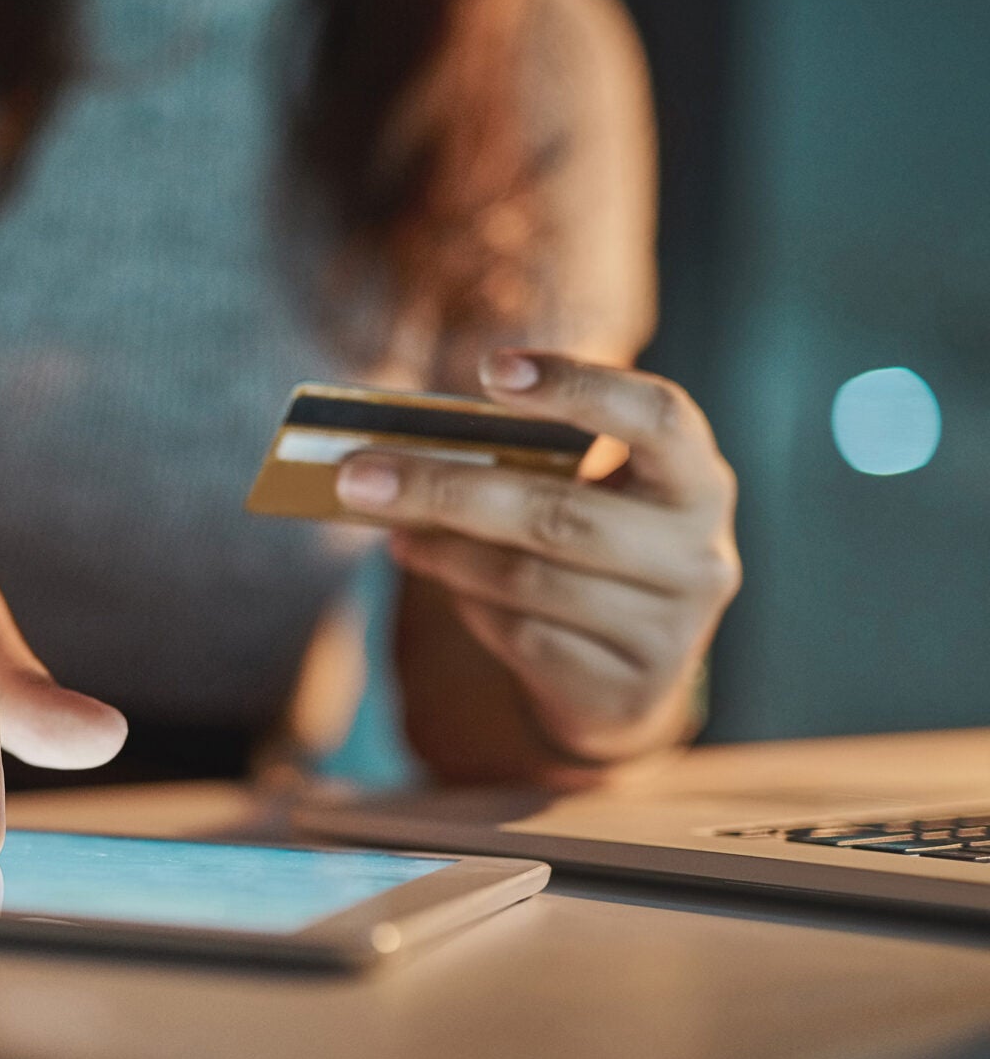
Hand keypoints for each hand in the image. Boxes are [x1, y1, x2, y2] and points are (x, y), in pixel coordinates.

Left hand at [336, 351, 740, 763]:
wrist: (627, 675)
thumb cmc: (588, 551)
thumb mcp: (581, 495)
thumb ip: (521, 465)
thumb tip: (396, 454)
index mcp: (696, 479)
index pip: (657, 416)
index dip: (579, 388)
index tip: (492, 369)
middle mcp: (700, 553)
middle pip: (559, 513)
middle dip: (447, 489)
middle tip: (358, 475)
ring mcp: (670, 630)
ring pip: (528, 579)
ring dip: (443, 551)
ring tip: (393, 529)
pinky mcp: (626, 689)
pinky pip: (522, 636)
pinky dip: (469, 603)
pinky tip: (440, 576)